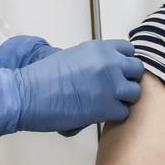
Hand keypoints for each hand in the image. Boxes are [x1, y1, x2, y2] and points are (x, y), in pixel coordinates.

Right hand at [0, 39, 142, 139]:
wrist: (28, 93)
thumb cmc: (43, 77)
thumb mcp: (73, 56)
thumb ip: (94, 60)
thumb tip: (106, 70)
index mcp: (99, 48)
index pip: (129, 50)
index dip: (124, 63)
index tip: (118, 71)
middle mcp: (109, 63)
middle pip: (136, 70)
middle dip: (128, 80)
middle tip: (114, 89)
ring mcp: (111, 85)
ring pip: (134, 93)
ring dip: (123, 99)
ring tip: (106, 103)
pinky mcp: (107, 107)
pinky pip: (123, 112)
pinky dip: (113, 116)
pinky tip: (99, 114)